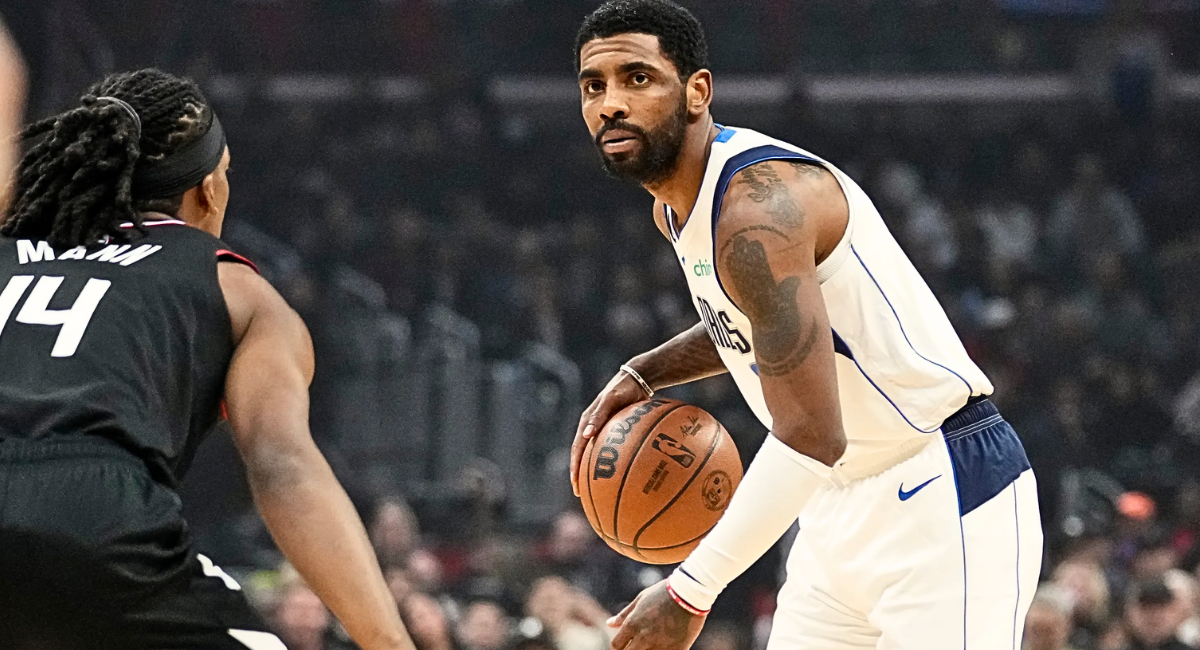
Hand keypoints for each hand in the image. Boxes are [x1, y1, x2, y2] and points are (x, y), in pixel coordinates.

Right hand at [571, 369, 648, 495]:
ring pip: (595, 455)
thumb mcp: (610, 400)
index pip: (577, 449)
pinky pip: (611, 450)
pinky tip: (622, 475)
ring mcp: (603, 430)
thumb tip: (586, 435)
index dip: (575, 468)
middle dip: (581, 475)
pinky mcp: (615, 431)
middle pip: (583, 456)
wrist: (637, 379)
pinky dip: (613, 462)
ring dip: (594, 471)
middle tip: (581, 494)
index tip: (575, 484)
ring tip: (598, 490)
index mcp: (586, 422)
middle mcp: (592, 428)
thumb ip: (598, 416)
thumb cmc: (623, 388)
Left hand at [607, 581, 703, 649]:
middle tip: (637, 645)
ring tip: (655, 640)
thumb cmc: (663, 593)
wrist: (690, 594)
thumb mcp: (641, 599)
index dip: (620, 645)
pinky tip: (666, 643)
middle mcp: (644, 638)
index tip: (626, 642)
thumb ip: (624, 614)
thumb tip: (609, 624)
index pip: (616, 645)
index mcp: (632, 624)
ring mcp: (660, 646)